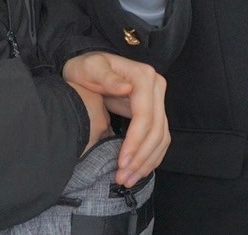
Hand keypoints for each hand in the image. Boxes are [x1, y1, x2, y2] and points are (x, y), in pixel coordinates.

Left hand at [62, 52, 170, 186]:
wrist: (88, 67)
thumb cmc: (86, 67)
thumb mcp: (90, 68)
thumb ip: (106, 77)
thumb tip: (127, 88)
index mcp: (143, 76)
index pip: (145, 114)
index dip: (135, 141)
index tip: (122, 162)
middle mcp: (156, 86)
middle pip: (157, 129)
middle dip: (141, 157)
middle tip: (122, 178)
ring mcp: (158, 99)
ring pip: (161, 137)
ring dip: (147, 162)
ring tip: (128, 180)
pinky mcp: (156, 111)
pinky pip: (161, 138)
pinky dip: (152, 157)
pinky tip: (140, 172)